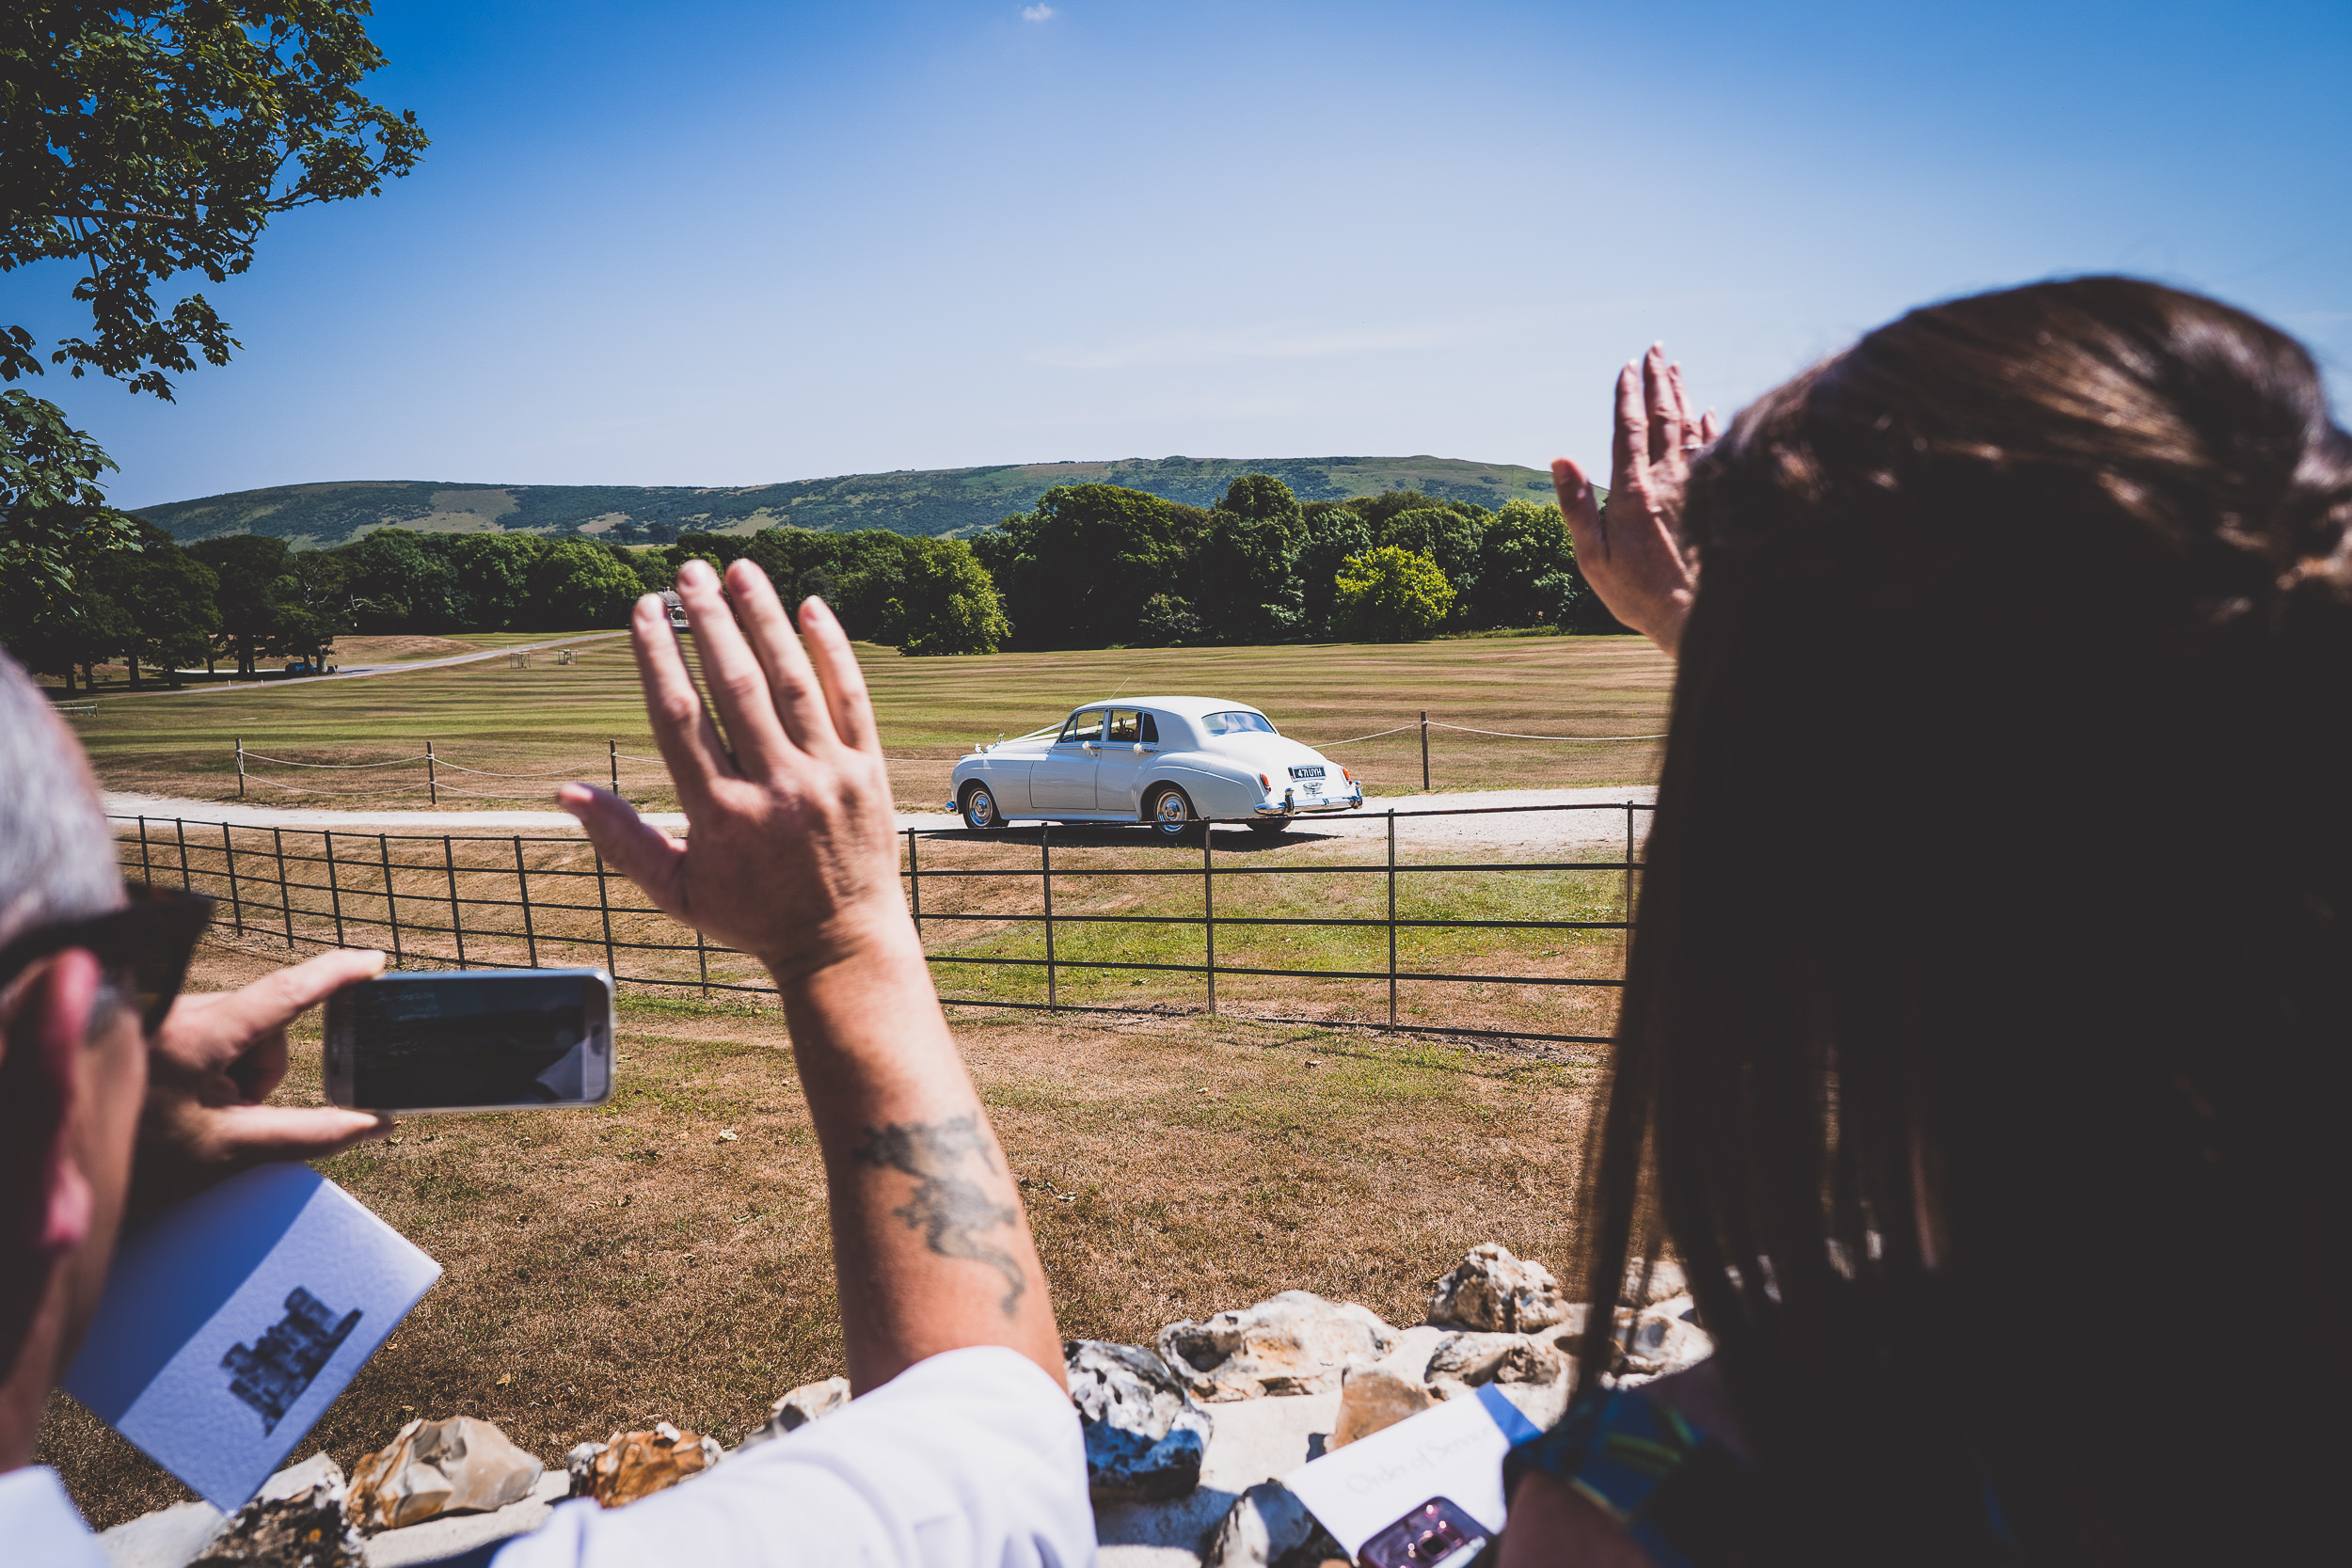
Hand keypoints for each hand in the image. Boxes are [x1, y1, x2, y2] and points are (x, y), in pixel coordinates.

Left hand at [132, 948, 392, 1217]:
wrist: (58, 1149)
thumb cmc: (137, 1156)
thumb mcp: (226, 1149)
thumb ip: (308, 1134)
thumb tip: (376, 1126)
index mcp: (196, 1035)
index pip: (285, 994)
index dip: (337, 976)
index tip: (375, 962)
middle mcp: (171, 1007)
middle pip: (259, 1023)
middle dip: (259, 1068)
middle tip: (229, 1113)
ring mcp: (154, 1008)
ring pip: (233, 1025)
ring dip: (233, 1066)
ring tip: (195, 1108)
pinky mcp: (142, 1013)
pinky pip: (202, 1023)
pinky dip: (206, 1058)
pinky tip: (177, 1091)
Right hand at [557, 557, 912, 985]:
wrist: (841, 942)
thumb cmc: (751, 914)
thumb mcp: (676, 890)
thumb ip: (621, 839)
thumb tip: (563, 792)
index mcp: (720, 814)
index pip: (680, 718)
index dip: (658, 657)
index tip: (643, 609)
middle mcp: (775, 789)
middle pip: (736, 686)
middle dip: (710, 620)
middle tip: (689, 570)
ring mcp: (827, 776)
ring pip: (793, 682)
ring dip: (766, 619)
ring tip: (741, 570)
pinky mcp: (867, 771)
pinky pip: (850, 698)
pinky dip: (832, 651)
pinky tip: (810, 607)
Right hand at [1553, 342, 1719, 657]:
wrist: (1696, 616)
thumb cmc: (1637, 594)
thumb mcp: (1592, 556)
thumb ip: (1576, 505)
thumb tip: (1560, 458)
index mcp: (1632, 491)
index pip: (1627, 429)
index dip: (1626, 394)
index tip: (1625, 367)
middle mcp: (1666, 480)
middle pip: (1662, 416)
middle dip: (1657, 379)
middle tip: (1655, 349)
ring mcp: (1695, 487)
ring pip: (1690, 426)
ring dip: (1682, 393)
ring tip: (1675, 367)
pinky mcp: (1715, 499)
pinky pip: (1713, 451)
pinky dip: (1710, 425)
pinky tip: (1709, 410)